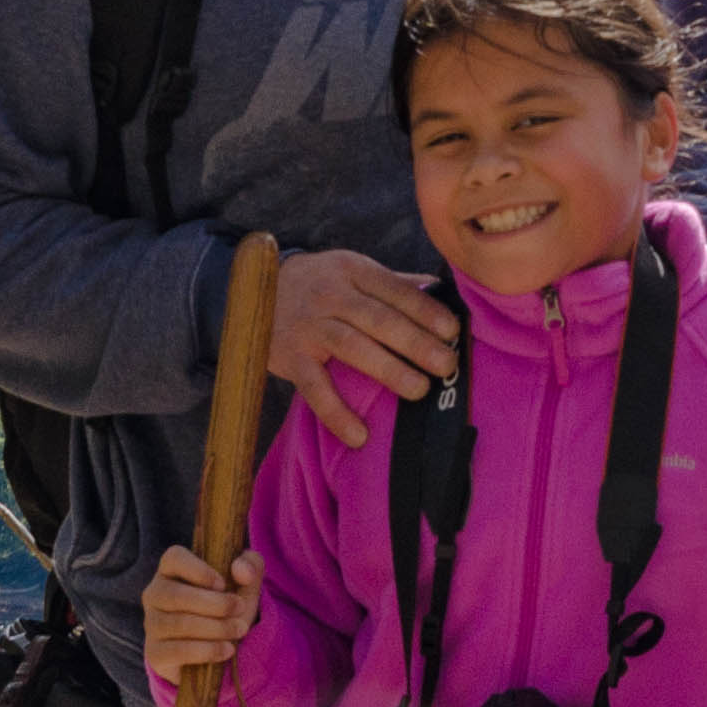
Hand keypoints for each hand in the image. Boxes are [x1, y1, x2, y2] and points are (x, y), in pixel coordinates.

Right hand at [139, 546, 257, 690]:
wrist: (216, 651)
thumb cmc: (226, 609)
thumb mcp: (245, 585)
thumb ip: (250, 566)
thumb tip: (241, 569)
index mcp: (171, 570)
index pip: (173, 558)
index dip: (198, 570)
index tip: (222, 584)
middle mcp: (155, 594)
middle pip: (176, 595)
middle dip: (215, 604)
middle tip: (240, 609)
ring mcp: (152, 624)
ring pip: (179, 623)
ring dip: (216, 628)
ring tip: (239, 630)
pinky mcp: (155, 653)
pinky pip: (177, 651)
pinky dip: (206, 650)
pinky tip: (227, 650)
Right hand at [264, 248, 458, 446]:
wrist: (254, 292)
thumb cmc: (320, 284)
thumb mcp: (354, 271)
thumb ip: (394, 283)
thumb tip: (440, 290)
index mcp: (354, 271)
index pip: (395, 290)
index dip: (425, 310)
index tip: (452, 331)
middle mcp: (331, 295)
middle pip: (379, 319)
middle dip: (416, 342)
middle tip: (446, 365)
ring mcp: (310, 326)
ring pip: (353, 347)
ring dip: (388, 369)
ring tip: (419, 389)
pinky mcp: (290, 357)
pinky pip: (315, 388)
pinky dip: (336, 413)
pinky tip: (359, 435)